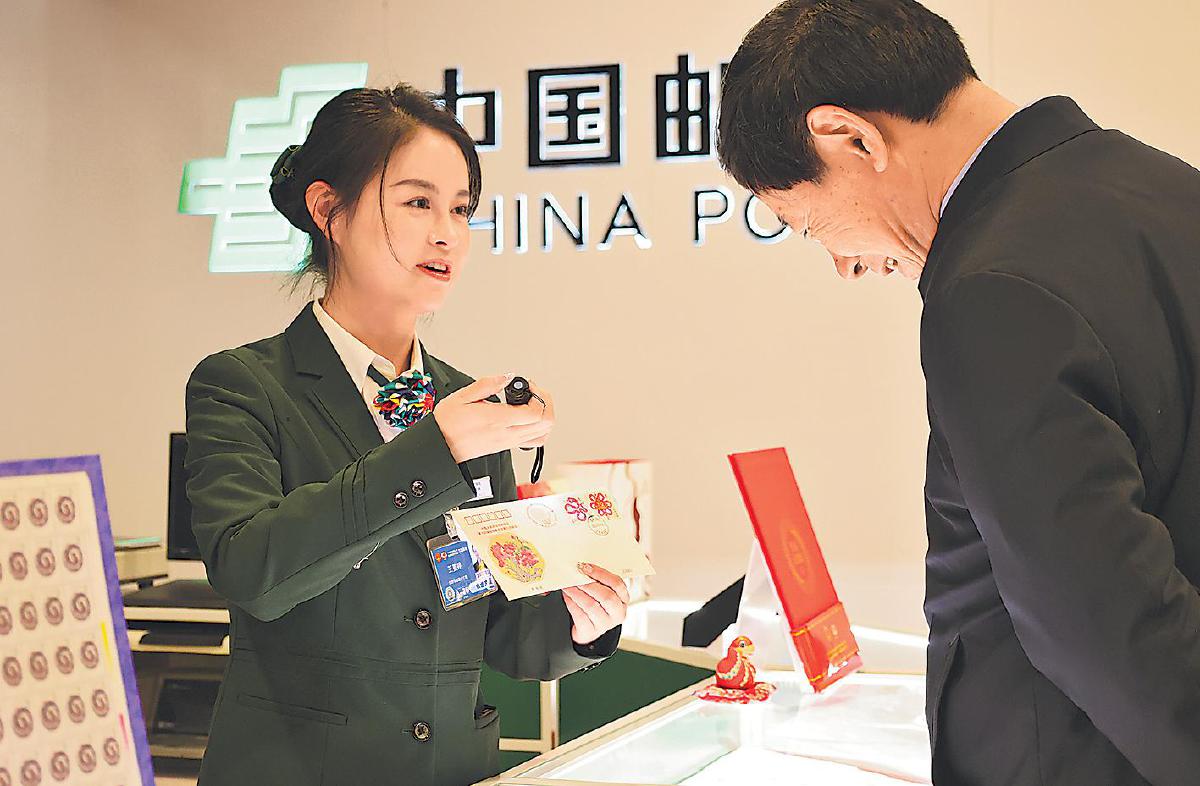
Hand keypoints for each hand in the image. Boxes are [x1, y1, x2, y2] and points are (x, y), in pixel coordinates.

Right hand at [434, 375, 552, 462]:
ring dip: (544, 415)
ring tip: (532, 402)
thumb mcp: (462, 396)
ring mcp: (508, 442)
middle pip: (545, 423)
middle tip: (533, 391)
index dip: (538, 395)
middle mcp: (506, 433)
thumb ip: (487, 384)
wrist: (440, 447)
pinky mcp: (506, 446)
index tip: (527, 386)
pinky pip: (534, 441)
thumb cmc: (447, 424)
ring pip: (543, 433)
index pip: (534, 412)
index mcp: (497, 419)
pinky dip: (539, 429)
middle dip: (545, 402)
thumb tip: (507, 376)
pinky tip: (530, 418)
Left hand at [562, 563, 629, 645]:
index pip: (617, 584)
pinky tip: (567, 596)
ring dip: (577, 593)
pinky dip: (572, 603)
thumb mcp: (602, 593)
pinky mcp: (591, 632)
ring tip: (568, 585)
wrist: (588, 630)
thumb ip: (597, 581)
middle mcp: (617, 613)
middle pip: (607, 596)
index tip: (586, 567)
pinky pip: (580, 616)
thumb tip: (583, 568)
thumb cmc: (596, 606)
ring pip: (591, 606)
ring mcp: (605, 624)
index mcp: (623, 600)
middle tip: (576, 577)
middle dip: (589, 584)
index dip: (601, 574)